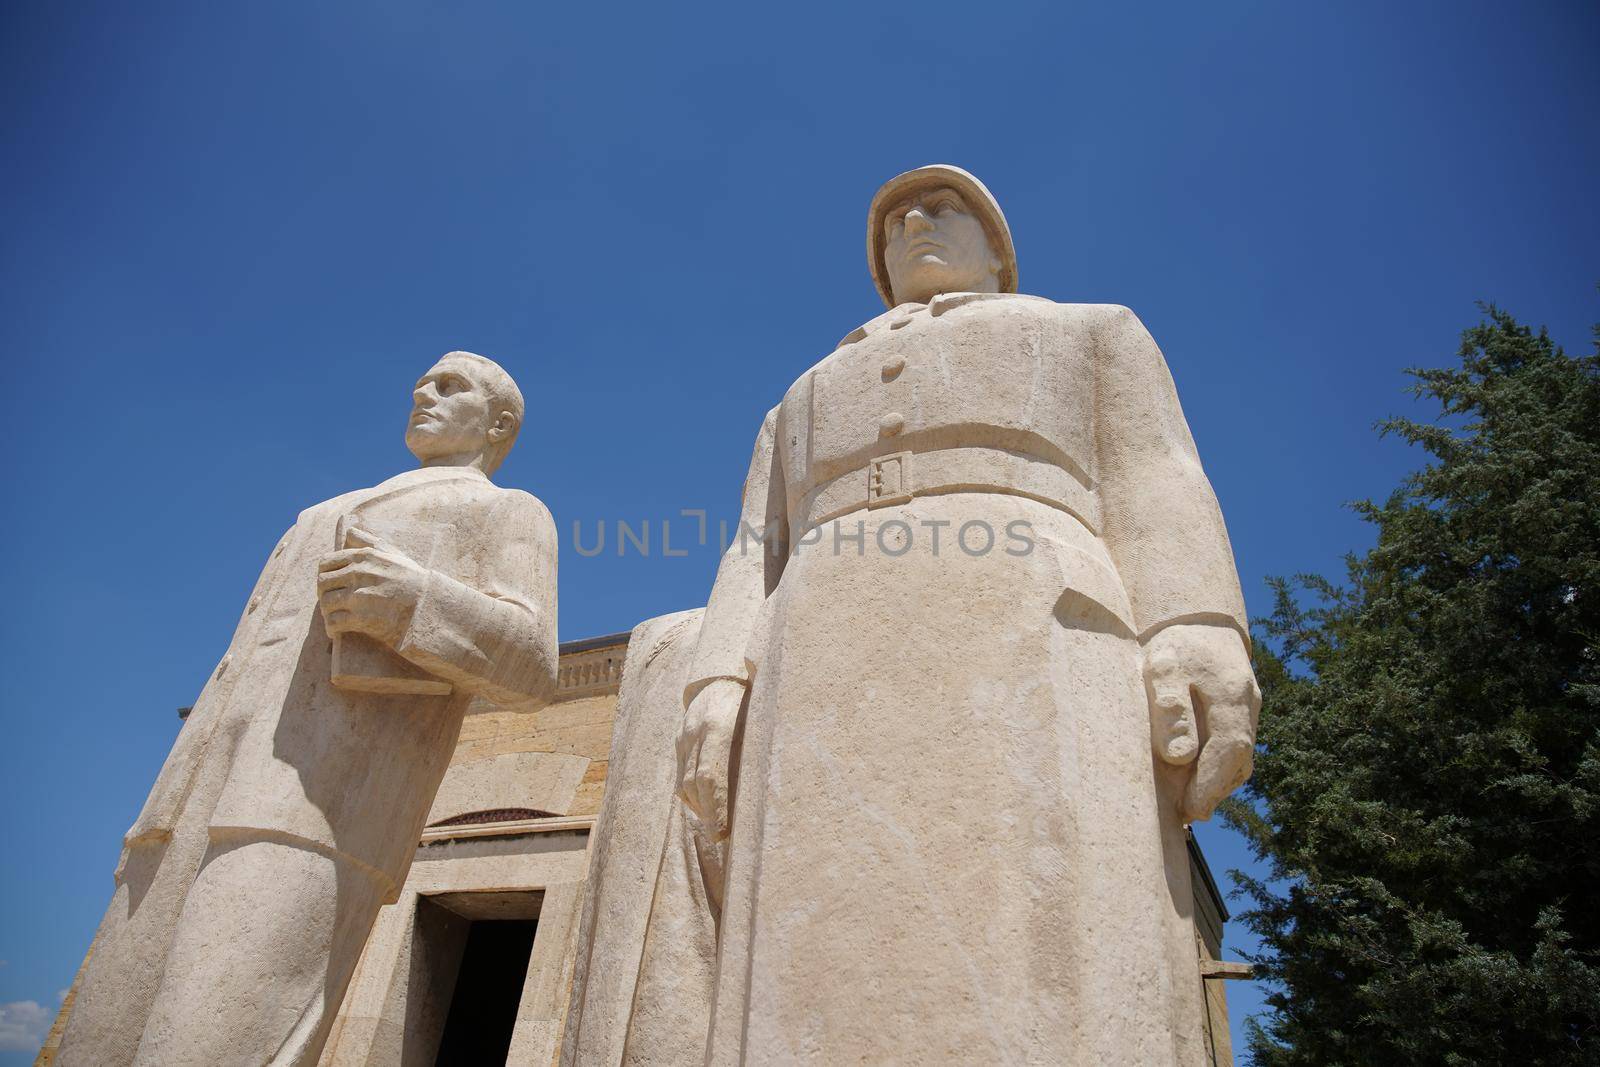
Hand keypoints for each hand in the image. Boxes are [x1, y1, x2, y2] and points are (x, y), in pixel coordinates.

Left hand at [316, 528, 428, 646]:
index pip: (326, 563)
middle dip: (323, 594)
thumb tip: (350, 531)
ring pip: (325, 603)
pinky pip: (333, 622)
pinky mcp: (360, 618)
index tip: (329, 585)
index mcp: (363, 557)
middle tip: (331, 603)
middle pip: (322, 584)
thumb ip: (369, 541)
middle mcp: (357, 574)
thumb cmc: (412, 580)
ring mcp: (358, 596)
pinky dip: (331, 628)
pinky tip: (336, 631)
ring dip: (327, 612)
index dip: (324, 575)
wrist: (428, 606)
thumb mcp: (393, 553)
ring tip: (333, 617)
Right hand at [676, 678, 744, 839]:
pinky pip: (680, 773)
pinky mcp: (679, 738)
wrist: (726, 673)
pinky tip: (706, 806)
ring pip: (683, 782)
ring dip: (698, 807)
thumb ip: (754, 754)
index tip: (724, 832)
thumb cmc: (754, 702)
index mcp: (719, 725)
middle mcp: (696, 730)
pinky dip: (691, 794)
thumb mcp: (759, 723)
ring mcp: (684, 734)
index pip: (710, 777)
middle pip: (693, 783)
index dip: (716, 809)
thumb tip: (758, 798)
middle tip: (720, 837)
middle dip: (707, 814)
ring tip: (716, 824)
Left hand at [1143, 623, 1260, 822]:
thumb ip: (1170, 707)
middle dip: (1215, 791)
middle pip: (1241, 760)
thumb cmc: (1175, 642)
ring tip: (1188, 805)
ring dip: (1219, 783)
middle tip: (1186, 816)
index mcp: (1233, 695)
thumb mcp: (1163, 666)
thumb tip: (1181, 756)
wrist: (1196, 617)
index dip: (1212, 784)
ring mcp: (1248, 707)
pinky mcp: (1239, 709)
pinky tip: (1196, 780)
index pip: (1231, 749)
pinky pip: (1236, 746)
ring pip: (1241, 756)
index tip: (1190, 809)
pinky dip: (1220, 767)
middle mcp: (1248, 704)